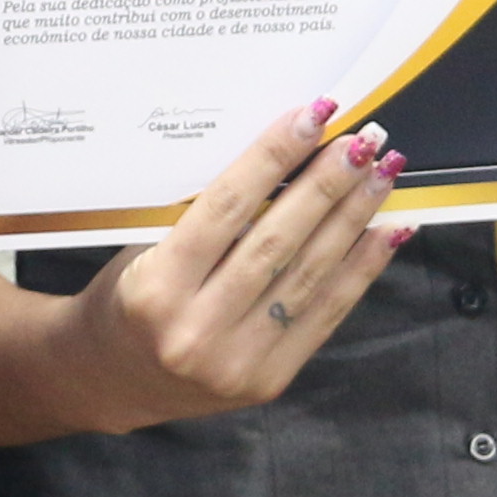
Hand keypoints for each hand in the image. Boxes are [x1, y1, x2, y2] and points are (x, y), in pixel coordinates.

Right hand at [57, 103, 407, 428]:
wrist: (110, 381)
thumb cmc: (128, 298)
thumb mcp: (146, 250)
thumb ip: (207, 218)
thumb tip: (286, 158)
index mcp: (155, 288)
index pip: (226, 208)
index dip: (274, 157)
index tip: (313, 115)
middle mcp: (196, 330)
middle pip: (277, 241)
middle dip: (328, 183)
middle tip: (364, 137)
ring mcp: (236, 362)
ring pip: (309, 276)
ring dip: (354, 218)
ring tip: (384, 173)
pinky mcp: (267, 380)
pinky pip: (325, 314)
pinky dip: (361, 268)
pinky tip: (386, 230)